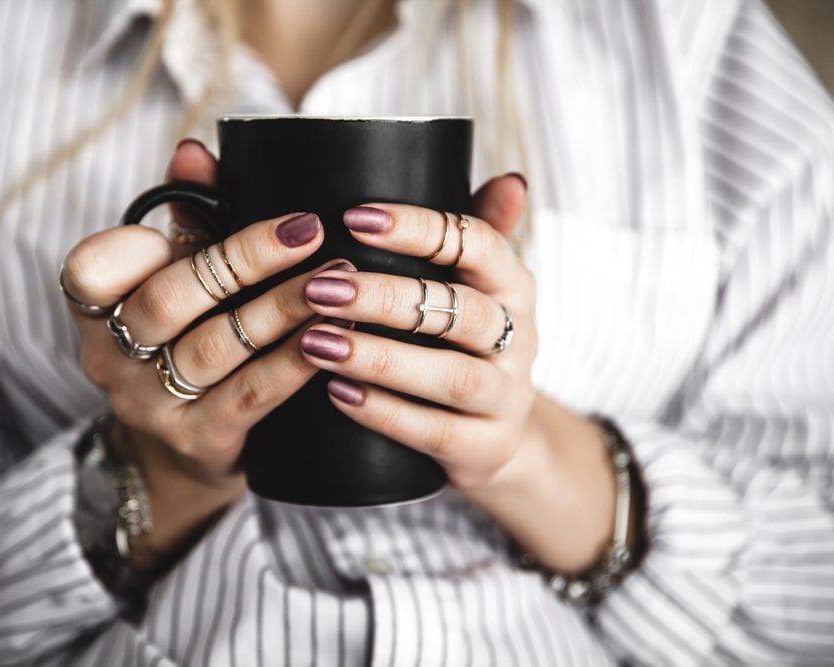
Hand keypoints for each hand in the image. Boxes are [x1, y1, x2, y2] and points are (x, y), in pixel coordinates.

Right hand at [61, 140, 341, 562]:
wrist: (185, 449)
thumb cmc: (186, 341)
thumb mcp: (176, 279)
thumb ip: (185, 216)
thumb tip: (195, 151)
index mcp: (97, 310)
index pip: (90, 269)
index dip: (133, 244)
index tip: (196, 216)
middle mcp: (110, 359)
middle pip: (168, 300)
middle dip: (242, 259)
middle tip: (308, 230)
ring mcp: (151, 405)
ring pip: (215, 346)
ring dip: (281, 306)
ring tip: (335, 277)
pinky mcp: (199, 440)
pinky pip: (251, 393)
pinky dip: (294, 360)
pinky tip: (333, 334)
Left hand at [299, 174, 536, 488]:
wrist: (490, 437)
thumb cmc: (457, 345)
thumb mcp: (468, 288)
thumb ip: (470, 236)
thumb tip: (510, 178)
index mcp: (513, 285)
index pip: (478, 242)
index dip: (417, 228)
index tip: (352, 217)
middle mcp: (520, 336)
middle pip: (462, 310)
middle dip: (387, 297)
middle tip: (318, 288)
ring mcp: (508, 397)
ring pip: (452, 375)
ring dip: (381, 357)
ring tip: (316, 342)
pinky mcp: (487, 448)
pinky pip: (438, 433)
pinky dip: (386, 412)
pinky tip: (337, 393)